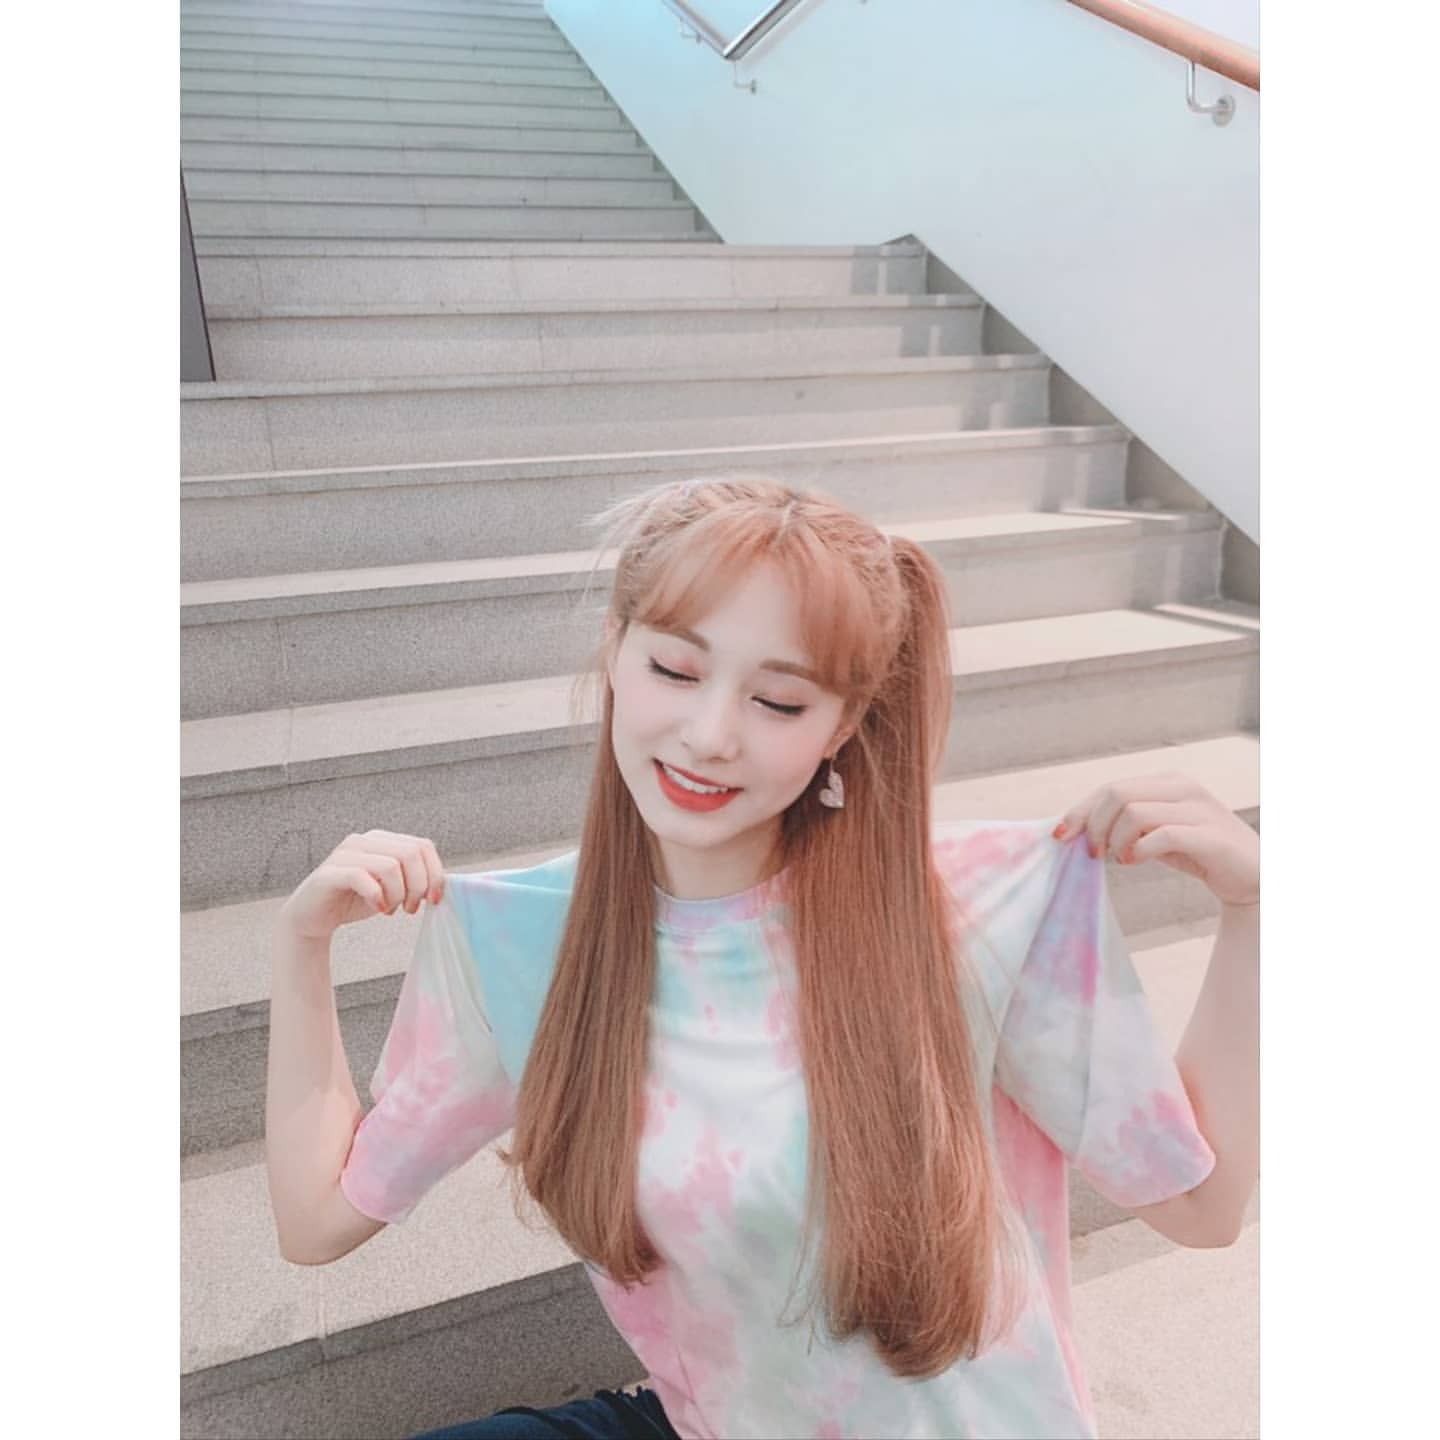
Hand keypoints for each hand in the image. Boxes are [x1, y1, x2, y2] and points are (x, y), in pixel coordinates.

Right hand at [277, 830, 446, 944]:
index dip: (435, 873)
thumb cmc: (355, 900)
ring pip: (391, 865)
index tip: (434, 899)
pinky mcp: (330, 872)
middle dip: (418, 886)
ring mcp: (345, 853)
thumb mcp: (392, 888)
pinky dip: (377, 897)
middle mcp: (364, 840)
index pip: (423, 845)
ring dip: (398, 894)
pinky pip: (363, 877)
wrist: (313, 917)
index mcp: (383, 840)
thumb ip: (413, 879)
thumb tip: (442, 883)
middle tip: (410, 909)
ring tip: (391, 909)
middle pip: (411, 853)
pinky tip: (377, 908)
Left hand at [1052, 773, 1258, 908]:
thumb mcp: (1156, 835)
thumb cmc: (1198, 853)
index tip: (1060, 834)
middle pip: (1117, 794)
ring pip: (1134, 811)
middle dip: (1093, 825)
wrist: (1253, 876)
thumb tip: (1078, 831)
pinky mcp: (1210, 834)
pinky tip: (1135, 861)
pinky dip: (1140, 849)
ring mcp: (1199, 808)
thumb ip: (1125, 826)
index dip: (1080, 810)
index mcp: (1167, 782)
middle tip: (1092, 853)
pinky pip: (1162, 833)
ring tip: (1117, 858)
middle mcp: (1183, 787)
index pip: (1110, 787)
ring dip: (1115, 839)